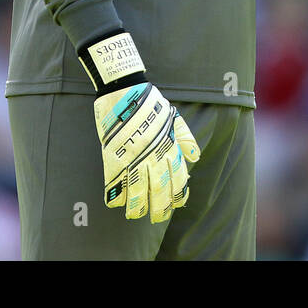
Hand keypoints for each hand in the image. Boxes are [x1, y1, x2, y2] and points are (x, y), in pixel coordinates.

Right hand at [79, 30, 201, 221]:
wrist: (123, 88)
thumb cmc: (148, 102)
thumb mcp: (173, 117)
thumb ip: (184, 138)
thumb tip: (195, 157)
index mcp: (169, 145)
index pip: (178, 176)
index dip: (178, 193)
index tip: (177, 204)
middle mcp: (153, 154)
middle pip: (160, 188)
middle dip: (160, 207)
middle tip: (157, 218)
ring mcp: (133, 156)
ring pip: (138, 190)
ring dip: (137, 206)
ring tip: (135, 215)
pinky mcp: (113, 156)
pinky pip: (115, 182)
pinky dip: (116, 195)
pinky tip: (117, 203)